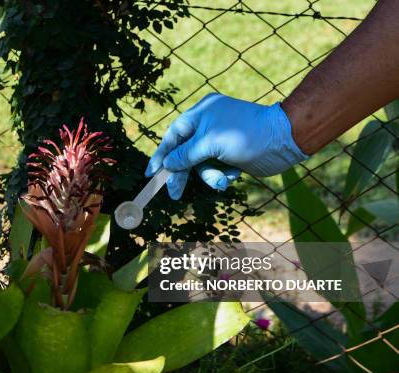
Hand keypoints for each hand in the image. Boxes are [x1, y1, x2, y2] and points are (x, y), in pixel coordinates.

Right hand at [145, 93, 308, 199]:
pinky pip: (217, 169)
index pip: (173, 136)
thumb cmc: (245, 135)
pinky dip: (223, 174)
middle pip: (185, 154)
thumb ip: (184, 156)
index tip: (151, 174)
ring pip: (201, 165)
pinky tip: (235, 173)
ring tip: (222, 179)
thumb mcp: (209, 144)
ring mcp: (220, 140)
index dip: (161, 155)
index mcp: (200, 113)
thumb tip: (167, 166)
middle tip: (175, 195)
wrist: (284, 140)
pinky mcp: (232, 154)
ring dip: (210, 175)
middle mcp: (209, 125)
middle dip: (184, 173)